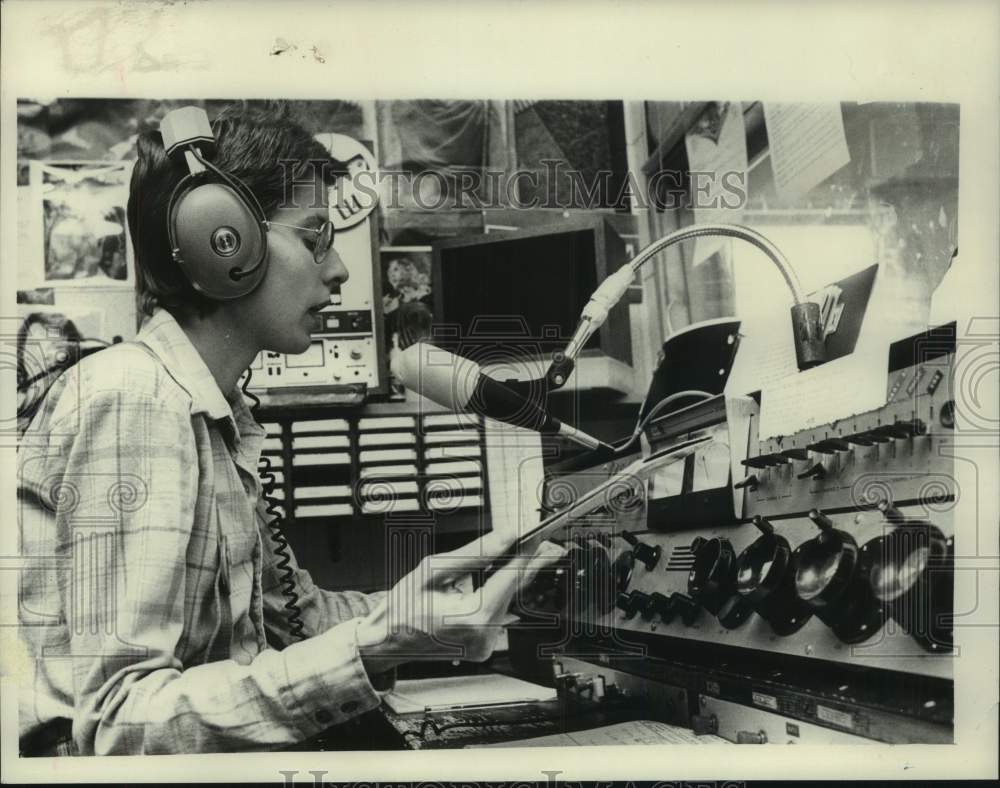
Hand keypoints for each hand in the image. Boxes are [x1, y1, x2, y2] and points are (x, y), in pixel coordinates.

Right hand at [355, 532, 564, 674]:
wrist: (385, 641)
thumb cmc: (402, 608)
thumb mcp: (432, 570)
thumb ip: (474, 553)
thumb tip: (505, 537)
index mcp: (470, 619)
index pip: (509, 578)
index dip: (528, 553)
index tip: (541, 535)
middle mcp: (483, 637)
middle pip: (515, 590)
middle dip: (529, 562)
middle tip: (544, 539)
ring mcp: (486, 645)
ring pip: (510, 601)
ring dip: (515, 575)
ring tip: (523, 550)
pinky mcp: (485, 646)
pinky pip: (500, 611)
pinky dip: (502, 590)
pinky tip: (503, 573)